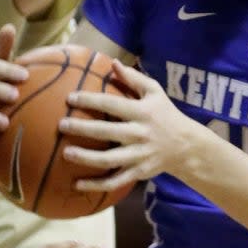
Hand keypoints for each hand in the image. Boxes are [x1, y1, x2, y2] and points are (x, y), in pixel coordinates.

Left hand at [58, 60, 206, 191]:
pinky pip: (115, 181)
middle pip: (107, 132)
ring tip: (66, 153)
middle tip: (61, 125)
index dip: (90, 100)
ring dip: (86, 158)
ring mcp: (139, 155)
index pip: (112, 104)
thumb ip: (134, 78)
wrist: (186, 146)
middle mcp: (140, 134)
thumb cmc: (166, 114)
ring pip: (109, 159)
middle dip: (82, 129)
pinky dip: (96, 185)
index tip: (70, 98)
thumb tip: (112, 62)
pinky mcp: (138, 172)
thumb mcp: (155, 91)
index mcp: (142, 112)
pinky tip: (77, 184)